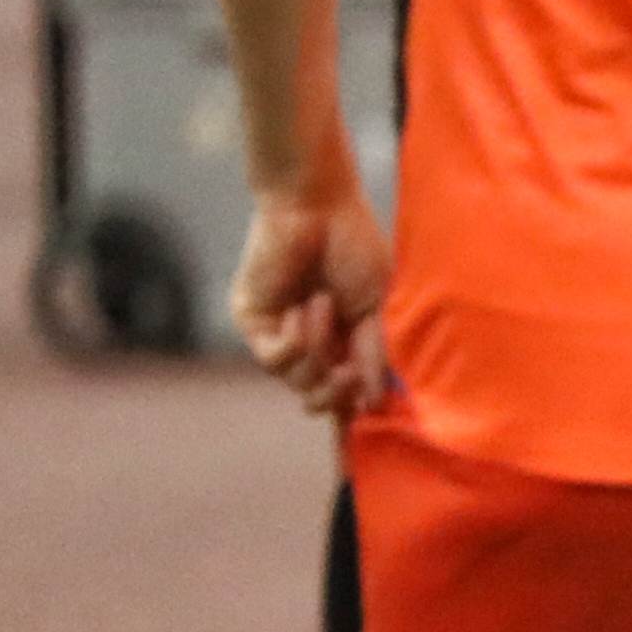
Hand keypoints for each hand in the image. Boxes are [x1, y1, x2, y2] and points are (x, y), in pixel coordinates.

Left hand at [227, 185, 390, 420]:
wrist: (316, 206)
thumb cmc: (355, 247)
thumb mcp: (378, 308)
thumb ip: (375, 355)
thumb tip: (374, 404)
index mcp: (346, 341)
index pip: (348, 392)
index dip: (355, 412)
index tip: (368, 426)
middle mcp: (313, 343)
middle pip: (321, 400)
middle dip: (338, 393)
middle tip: (351, 373)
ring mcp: (280, 334)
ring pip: (298, 383)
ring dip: (316, 350)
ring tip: (323, 305)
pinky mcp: (253, 322)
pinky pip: (273, 359)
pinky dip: (293, 341)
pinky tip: (299, 310)